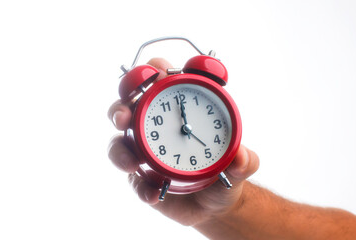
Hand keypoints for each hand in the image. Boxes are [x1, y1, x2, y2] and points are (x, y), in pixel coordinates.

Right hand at [108, 58, 259, 225]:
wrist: (213, 207)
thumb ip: (245, 162)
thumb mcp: (239, 168)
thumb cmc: (224, 175)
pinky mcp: (139, 173)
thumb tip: (243, 157)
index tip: (158, 76)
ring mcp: (146, 147)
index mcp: (184, 110)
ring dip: (119, 148)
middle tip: (124, 116)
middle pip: (132, 100)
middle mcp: (160, 123)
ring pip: (119, 138)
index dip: (156, 69)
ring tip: (132, 163)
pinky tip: (153, 193)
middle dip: (122, 104)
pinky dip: (139, 185)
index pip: (166, 78)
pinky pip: (131, 176)